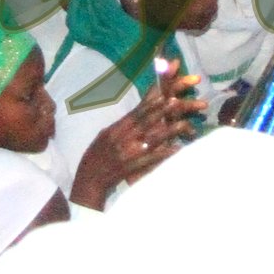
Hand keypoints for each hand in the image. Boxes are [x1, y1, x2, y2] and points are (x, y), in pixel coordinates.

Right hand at [69, 71, 201, 207]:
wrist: (90, 178)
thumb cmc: (97, 155)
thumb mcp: (105, 135)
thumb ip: (121, 124)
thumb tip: (136, 112)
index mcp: (116, 129)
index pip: (135, 114)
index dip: (150, 104)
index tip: (163, 95)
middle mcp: (123, 138)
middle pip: (146, 122)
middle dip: (161, 112)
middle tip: (176, 102)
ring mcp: (129, 152)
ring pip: (152, 139)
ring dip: (168, 131)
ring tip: (183, 124)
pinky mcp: (133, 166)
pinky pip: (152, 159)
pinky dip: (164, 153)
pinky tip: (177, 148)